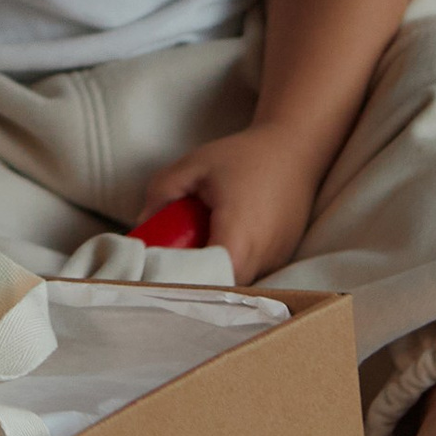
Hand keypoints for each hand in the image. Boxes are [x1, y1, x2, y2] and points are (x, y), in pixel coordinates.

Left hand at [143, 124, 325, 285]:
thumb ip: (162, 192)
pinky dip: (233, 267)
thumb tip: (141, 224)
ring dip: (216, 275)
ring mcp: (276, 259)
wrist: (294, 148)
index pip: (208, 278)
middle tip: (173, 264)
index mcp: (237, 233)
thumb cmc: (242, 156)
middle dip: (196, 281)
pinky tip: (222, 246)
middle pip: (221, 287)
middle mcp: (262, 254)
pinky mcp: (283, 257)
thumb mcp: (193, 166)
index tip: (161, 273)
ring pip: (238, 284)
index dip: (183, 281)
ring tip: (198, 252)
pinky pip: (252, 274)